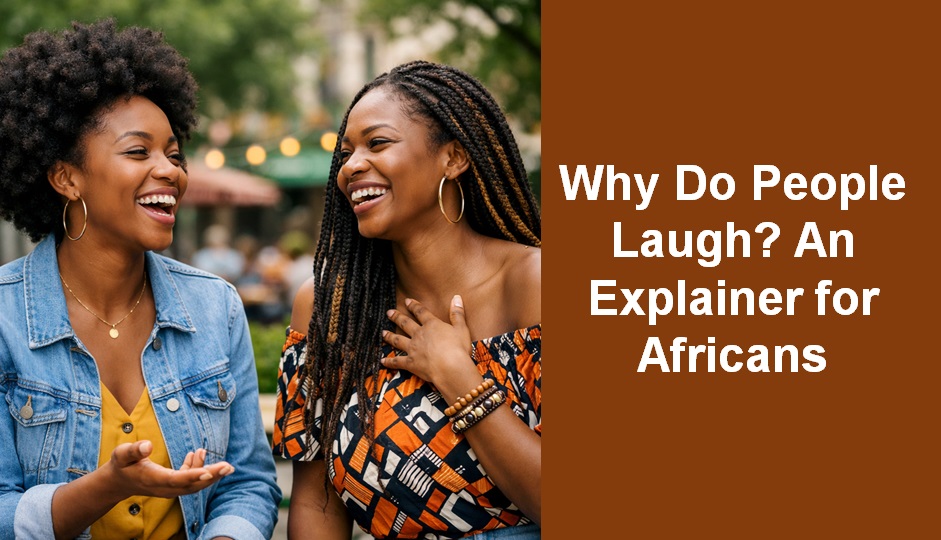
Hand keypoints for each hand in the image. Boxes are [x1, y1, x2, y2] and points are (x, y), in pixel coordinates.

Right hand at [107, 440, 233, 498]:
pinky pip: (190, 480)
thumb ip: (133, 450)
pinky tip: (197, 453)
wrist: (119, 481)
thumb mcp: (122, 454)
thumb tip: (147, 445)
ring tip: (225, 464)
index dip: (192, 476)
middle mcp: (164, 487)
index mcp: (153, 479)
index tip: (208, 472)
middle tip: (228, 467)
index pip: (176, 480)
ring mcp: (170, 488)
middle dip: (211, 477)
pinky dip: (198, 469)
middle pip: (191, 485)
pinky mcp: (173, 485)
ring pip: (194, 485)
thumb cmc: (122, 464)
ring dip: (211, 475)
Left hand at [381, 296, 482, 400]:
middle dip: (397, 317)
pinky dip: (389, 362)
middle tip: (389, 313)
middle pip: (405, 324)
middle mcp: (419, 335)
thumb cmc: (458, 348)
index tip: (407, 300)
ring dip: (390, 336)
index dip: (414, 305)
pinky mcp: (411, 363)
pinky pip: (397, 361)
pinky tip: (382, 361)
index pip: (421, 312)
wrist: (450, 368)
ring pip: (398, 340)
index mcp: (432, 325)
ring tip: (383, 333)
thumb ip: (457, 313)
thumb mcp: (461, 328)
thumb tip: (456, 297)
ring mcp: (413, 349)